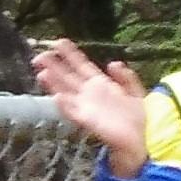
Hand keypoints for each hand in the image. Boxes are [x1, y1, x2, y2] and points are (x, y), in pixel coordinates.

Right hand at [34, 39, 147, 172]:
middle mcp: (89, 94)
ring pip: (65, 91)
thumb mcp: (135, 91)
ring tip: (42, 73)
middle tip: (39, 56)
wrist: (141, 139)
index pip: (81, 65)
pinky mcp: (87, 121)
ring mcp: (86, 107)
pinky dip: (64, 105)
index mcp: (100, 84)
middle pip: (67, 76)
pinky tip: (57, 98)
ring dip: (53, 83)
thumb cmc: (137, 117)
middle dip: (53, 66)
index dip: (70, 54)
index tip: (58, 42)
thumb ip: (126, 77)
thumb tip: (113, 63)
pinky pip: (72, 112)